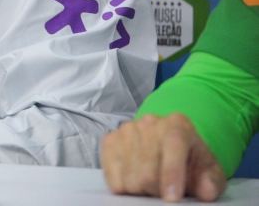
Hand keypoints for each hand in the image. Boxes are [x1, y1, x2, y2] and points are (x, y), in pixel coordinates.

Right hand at [102, 113, 225, 201]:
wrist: (170, 146)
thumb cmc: (191, 161)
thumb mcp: (209, 171)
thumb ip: (211, 182)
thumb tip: (206, 190)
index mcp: (178, 125)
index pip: (172, 146)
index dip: (172, 174)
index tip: (172, 198)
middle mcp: (149, 123)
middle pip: (148, 171)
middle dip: (157, 190)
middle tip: (166, 191)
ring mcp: (126, 130)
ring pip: (129, 177)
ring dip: (141, 190)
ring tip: (153, 183)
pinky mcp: (110, 140)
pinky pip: (112, 175)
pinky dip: (124, 186)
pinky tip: (136, 179)